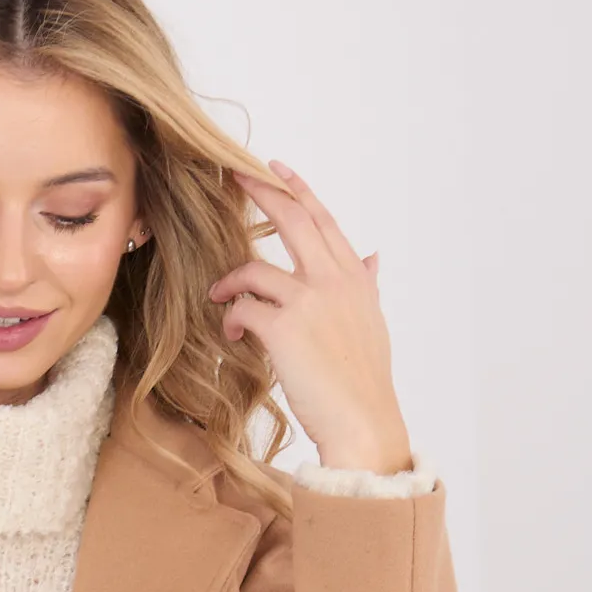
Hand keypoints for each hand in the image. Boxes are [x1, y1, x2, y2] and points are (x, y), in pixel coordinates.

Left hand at [208, 161, 413, 473]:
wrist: (363, 423)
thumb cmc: (364, 382)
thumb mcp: (372, 323)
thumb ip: (366, 285)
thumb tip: (372, 256)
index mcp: (355, 278)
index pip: (324, 220)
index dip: (297, 190)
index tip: (275, 168)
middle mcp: (335, 280)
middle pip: (292, 219)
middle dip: (259, 192)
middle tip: (232, 177)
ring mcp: (310, 301)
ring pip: (254, 269)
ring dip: (230, 281)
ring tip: (219, 298)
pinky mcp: (285, 328)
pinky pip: (244, 307)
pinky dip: (232, 317)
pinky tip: (235, 334)